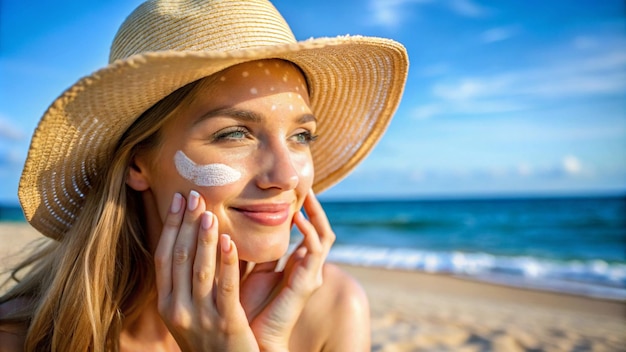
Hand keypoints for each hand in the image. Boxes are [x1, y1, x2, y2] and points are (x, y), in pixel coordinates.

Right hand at [154, 190, 258, 351]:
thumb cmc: (210, 339)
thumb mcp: (190, 312)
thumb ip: (190, 282)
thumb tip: (195, 241)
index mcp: (167, 304)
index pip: (164, 257)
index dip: (171, 227)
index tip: (178, 200)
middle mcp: (178, 310)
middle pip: (180, 258)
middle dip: (187, 224)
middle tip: (195, 195)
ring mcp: (201, 318)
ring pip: (200, 271)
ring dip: (204, 239)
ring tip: (209, 212)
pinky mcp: (226, 324)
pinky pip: (225, 288)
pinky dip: (226, 263)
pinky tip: (229, 242)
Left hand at [240, 190, 335, 350]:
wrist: (250, 339)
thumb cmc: (245, 307)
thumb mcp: (247, 270)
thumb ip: (250, 249)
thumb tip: (235, 222)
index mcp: (294, 265)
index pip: (307, 230)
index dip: (303, 209)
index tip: (293, 190)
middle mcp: (307, 269)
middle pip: (320, 229)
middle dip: (315, 207)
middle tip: (306, 186)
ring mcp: (310, 276)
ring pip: (324, 236)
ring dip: (316, 214)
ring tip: (307, 195)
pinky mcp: (307, 284)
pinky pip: (315, 252)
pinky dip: (308, 233)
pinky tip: (297, 218)